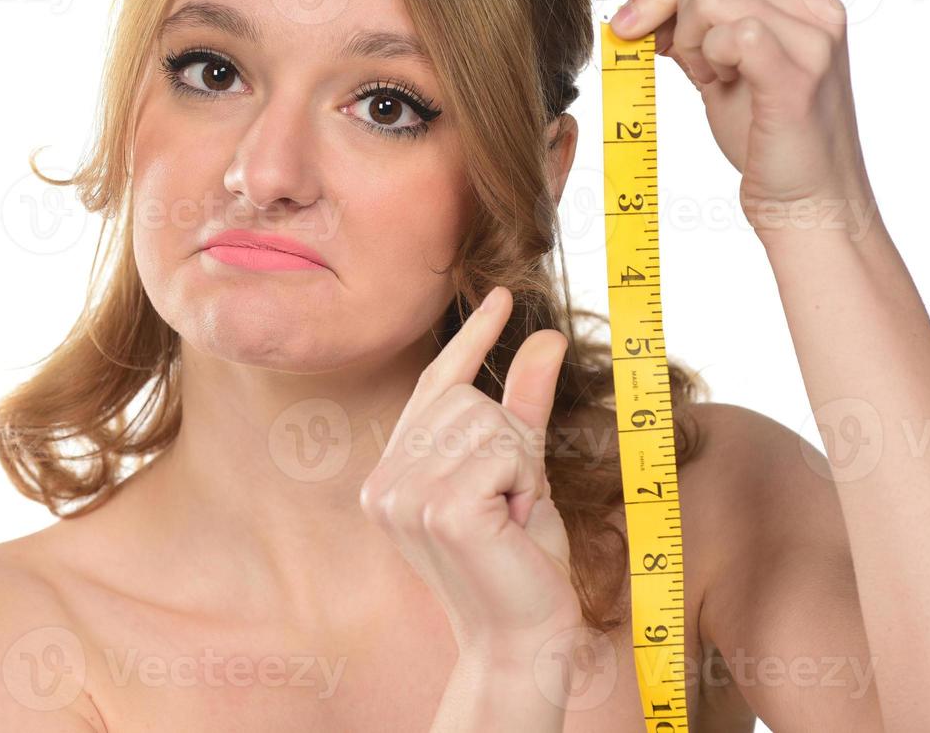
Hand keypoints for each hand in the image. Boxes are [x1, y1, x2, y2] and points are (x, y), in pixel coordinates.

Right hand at [359, 284, 581, 657]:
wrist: (526, 634)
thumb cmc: (521, 558)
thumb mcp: (524, 470)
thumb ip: (526, 404)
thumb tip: (545, 335)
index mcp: (391, 472)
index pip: (432, 386)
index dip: (472, 339)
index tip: (504, 295)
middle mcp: (383, 481)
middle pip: (468, 400)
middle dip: (512, 443)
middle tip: (512, 502)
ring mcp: (403, 495)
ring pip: (488, 422)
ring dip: (521, 467)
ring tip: (509, 516)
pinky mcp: (438, 509)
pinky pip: (504, 452)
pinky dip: (524, 483)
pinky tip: (511, 524)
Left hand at [610, 0, 878, 238]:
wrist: (806, 201)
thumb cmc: (767, 138)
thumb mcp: (725, 69)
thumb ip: (696, 32)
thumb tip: (642, 12)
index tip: (628, 27)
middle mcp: (818, 6)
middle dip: (673, 16)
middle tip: (689, 67)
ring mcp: (814, 37)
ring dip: (691, 41)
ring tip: (714, 80)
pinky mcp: (798, 74)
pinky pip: (732, 34)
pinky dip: (708, 59)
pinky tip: (720, 85)